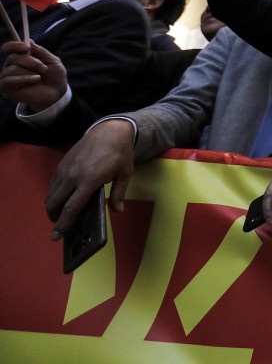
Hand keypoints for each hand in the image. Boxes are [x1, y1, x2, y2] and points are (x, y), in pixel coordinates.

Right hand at [0, 40, 67, 110]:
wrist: (57, 93)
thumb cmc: (54, 76)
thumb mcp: (51, 60)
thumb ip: (39, 50)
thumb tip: (28, 40)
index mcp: (20, 58)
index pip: (8, 48)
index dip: (14, 45)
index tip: (26, 47)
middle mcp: (11, 66)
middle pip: (12, 57)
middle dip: (30, 61)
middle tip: (43, 68)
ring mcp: (8, 78)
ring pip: (12, 68)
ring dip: (29, 71)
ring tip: (40, 77)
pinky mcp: (6, 89)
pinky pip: (7, 80)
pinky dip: (23, 79)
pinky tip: (35, 80)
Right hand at [45, 119, 134, 239]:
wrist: (110, 130)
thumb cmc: (120, 153)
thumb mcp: (125, 174)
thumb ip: (119, 194)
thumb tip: (118, 211)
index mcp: (89, 180)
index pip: (72, 207)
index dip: (63, 224)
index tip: (56, 236)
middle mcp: (73, 176)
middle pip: (55, 203)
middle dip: (54, 217)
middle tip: (60, 225)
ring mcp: (65, 169)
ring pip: (51, 194)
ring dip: (52, 206)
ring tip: (60, 213)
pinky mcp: (61, 164)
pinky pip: (52, 183)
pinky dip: (54, 194)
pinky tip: (63, 197)